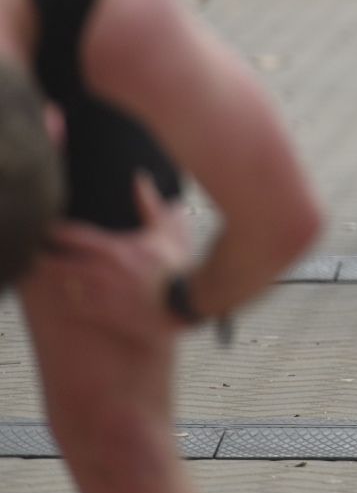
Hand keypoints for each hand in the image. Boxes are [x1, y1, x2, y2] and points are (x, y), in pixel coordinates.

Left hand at [25, 174, 190, 347]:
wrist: (182, 305)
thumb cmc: (175, 266)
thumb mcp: (165, 231)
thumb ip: (148, 204)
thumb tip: (139, 177)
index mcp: (113, 249)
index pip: (73, 236)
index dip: (55, 230)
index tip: (45, 228)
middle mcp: (101, 272)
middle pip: (58, 264)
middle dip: (45, 258)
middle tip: (38, 254)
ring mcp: (99, 295)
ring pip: (63, 286)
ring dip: (57, 279)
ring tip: (50, 274)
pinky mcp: (103, 314)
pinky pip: (75, 307)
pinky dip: (70, 301)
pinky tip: (71, 295)